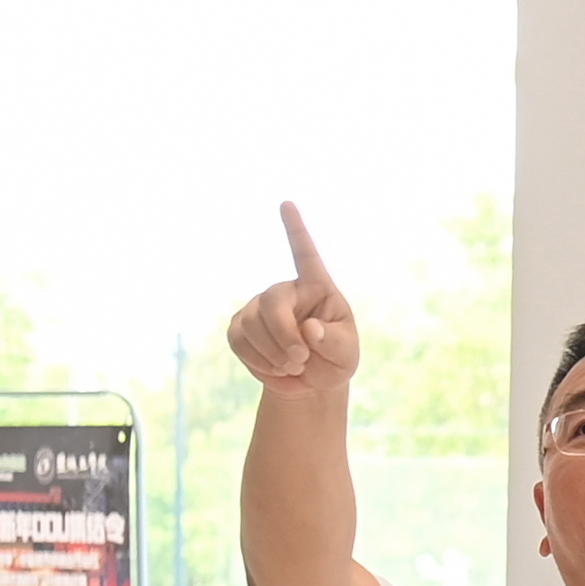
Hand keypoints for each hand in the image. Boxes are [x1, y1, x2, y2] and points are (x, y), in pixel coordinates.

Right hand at [226, 203, 360, 394]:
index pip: (305, 255)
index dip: (296, 230)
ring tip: (294, 367)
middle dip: (284, 336)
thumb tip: (309, 329)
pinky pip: (239, 340)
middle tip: (301, 360)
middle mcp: (286, 291)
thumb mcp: (345, 354)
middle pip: (271, 303)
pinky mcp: (240, 325)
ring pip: (252, 325)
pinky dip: (258, 361)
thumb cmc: (335, 360)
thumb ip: (332, 341)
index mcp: (317, 289)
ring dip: (274, 355)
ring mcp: (258, 306)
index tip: (286, 203)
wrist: (311, 382)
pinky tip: (276, 368)